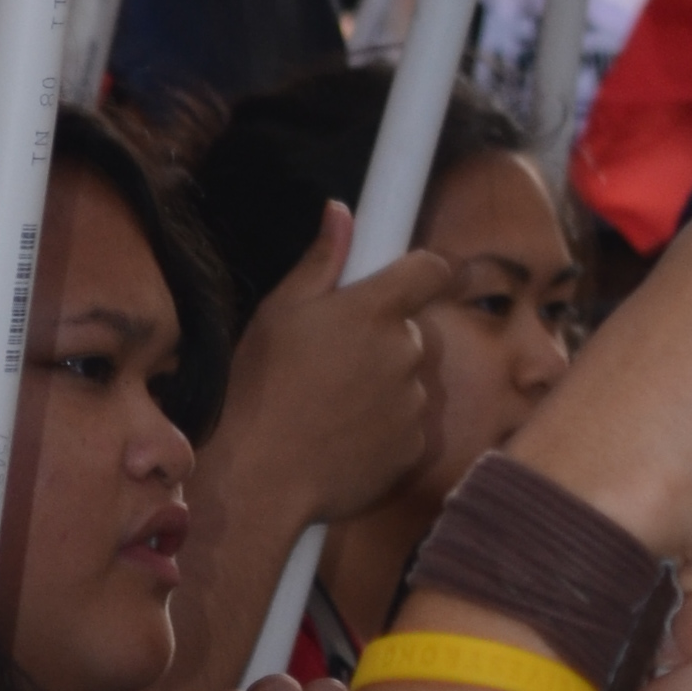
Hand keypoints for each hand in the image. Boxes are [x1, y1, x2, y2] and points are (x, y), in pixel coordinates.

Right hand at [218, 205, 453, 526]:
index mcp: (375, 310)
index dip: (418, 271)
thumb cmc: (260, 389)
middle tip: (331, 359)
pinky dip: (382, 428)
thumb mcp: (277, 313)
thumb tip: (341, 212)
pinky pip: (406, 424)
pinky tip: (339, 436)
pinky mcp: (414, 447)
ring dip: (381, 385)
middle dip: (381, 338)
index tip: (401, 280)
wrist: (261, 478)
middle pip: (409, 330)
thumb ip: (321, 261)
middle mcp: (405, 352)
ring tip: (327, 405)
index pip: (431, 269)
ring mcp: (414, 402)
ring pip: (407, 380)